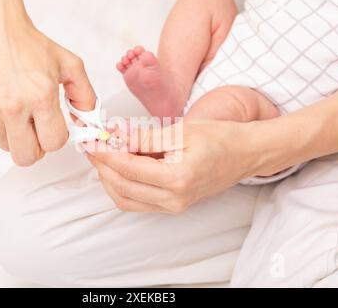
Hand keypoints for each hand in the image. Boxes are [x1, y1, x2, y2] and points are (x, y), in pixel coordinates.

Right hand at [0, 0, 95, 165]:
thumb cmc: (30, 45)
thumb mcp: (70, 66)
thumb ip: (85, 97)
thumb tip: (88, 124)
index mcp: (41, 96)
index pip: (53, 144)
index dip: (56, 137)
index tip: (52, 126)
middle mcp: (13, 105)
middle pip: (26, 157)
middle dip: (35, 147)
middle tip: (35, 129)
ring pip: (5, 147)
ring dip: (14, 135)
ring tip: (16, 110)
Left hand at [85, 120, 259, 212]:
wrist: (245, 154)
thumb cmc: (219, 138)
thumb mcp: (180, 131)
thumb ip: (144, 137)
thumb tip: (114, 136)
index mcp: (178, 178)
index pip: (128, 168)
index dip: (105, 153)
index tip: (92, 140)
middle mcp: (174, 199)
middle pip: (122, 187)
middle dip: (102, 166)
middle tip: (92, 146)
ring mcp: (173, 206)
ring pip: (125, 199)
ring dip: (109, 178)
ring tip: (102, 155)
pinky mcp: (172, 206)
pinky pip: (137, 201)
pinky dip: (122, 185)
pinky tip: (119, 167)